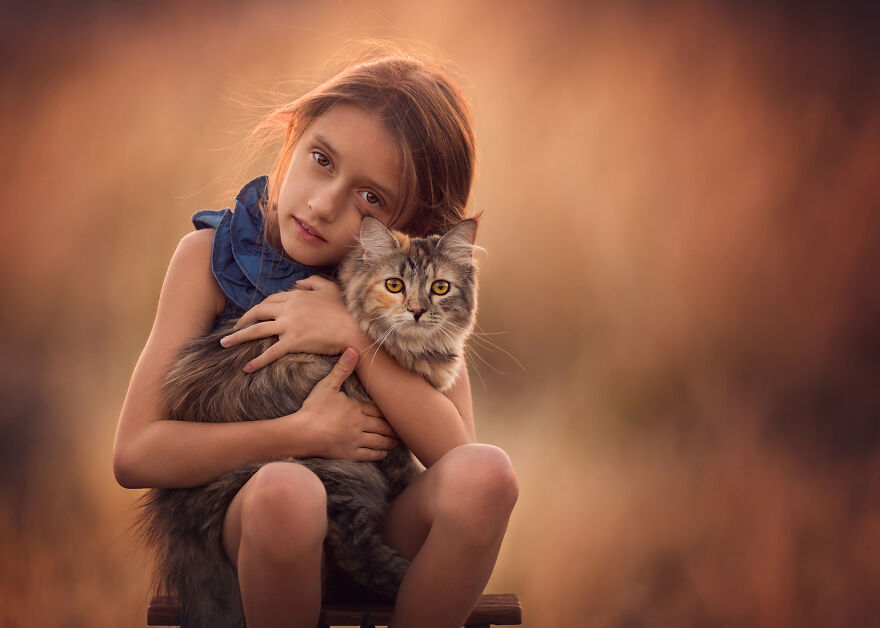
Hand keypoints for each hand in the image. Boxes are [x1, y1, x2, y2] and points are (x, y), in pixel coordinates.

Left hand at [219, 275, 364, 371]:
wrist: (354, 327)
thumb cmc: (345, 308)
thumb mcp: (329, 288)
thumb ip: (312, 282)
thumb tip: (299, 282)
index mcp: (296, 295)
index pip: (271, 299)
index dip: (259, 307)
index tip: (252, 314)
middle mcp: (289, 308)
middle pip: (258, 312)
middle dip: (243, 320)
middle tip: (233, 329)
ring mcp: (289, 325)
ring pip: (258, 330)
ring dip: (239, 337)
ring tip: (225, 343)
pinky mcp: (293, 342)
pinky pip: (271, 352)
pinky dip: (257, 361)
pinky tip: (247, 368)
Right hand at [286, 348, 397, 459]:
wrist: (302, 433)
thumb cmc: (314, 408)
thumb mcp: (327, 385)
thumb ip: (342, 369)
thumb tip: (352, 349)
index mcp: (357, 409)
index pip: (379, 411)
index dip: (389, 412)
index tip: (399, 412)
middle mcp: (360, 425)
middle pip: (383, 427)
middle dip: (393, 428)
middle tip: (403, 429)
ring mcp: (355, 441)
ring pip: (379, 442)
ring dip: (390, 442)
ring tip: (397, 441)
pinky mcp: (349, 454)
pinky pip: (369, 455)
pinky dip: (379, 454)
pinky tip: (383, 453)